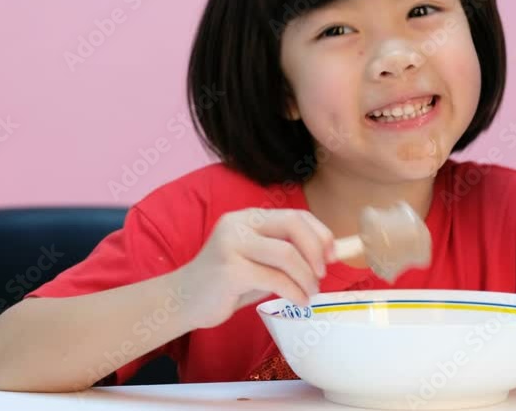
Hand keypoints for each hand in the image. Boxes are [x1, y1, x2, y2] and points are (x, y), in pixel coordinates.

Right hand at [177, 208, 335, 329]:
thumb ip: (283, 254)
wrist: (183, 301)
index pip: (294, 215)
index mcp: (248, 217)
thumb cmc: (225, 284)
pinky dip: (294, 291)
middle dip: (316, 250)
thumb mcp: (256, 261)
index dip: (319, 233)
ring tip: (311, 293)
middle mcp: (239, 224)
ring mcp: (232, 245)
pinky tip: (299, 301)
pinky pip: (275, 279)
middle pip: (292, 225)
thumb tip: (325, 256)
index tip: (333, 254)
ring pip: (286, 254)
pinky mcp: (230, 270)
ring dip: (307, 276)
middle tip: (323, 274)